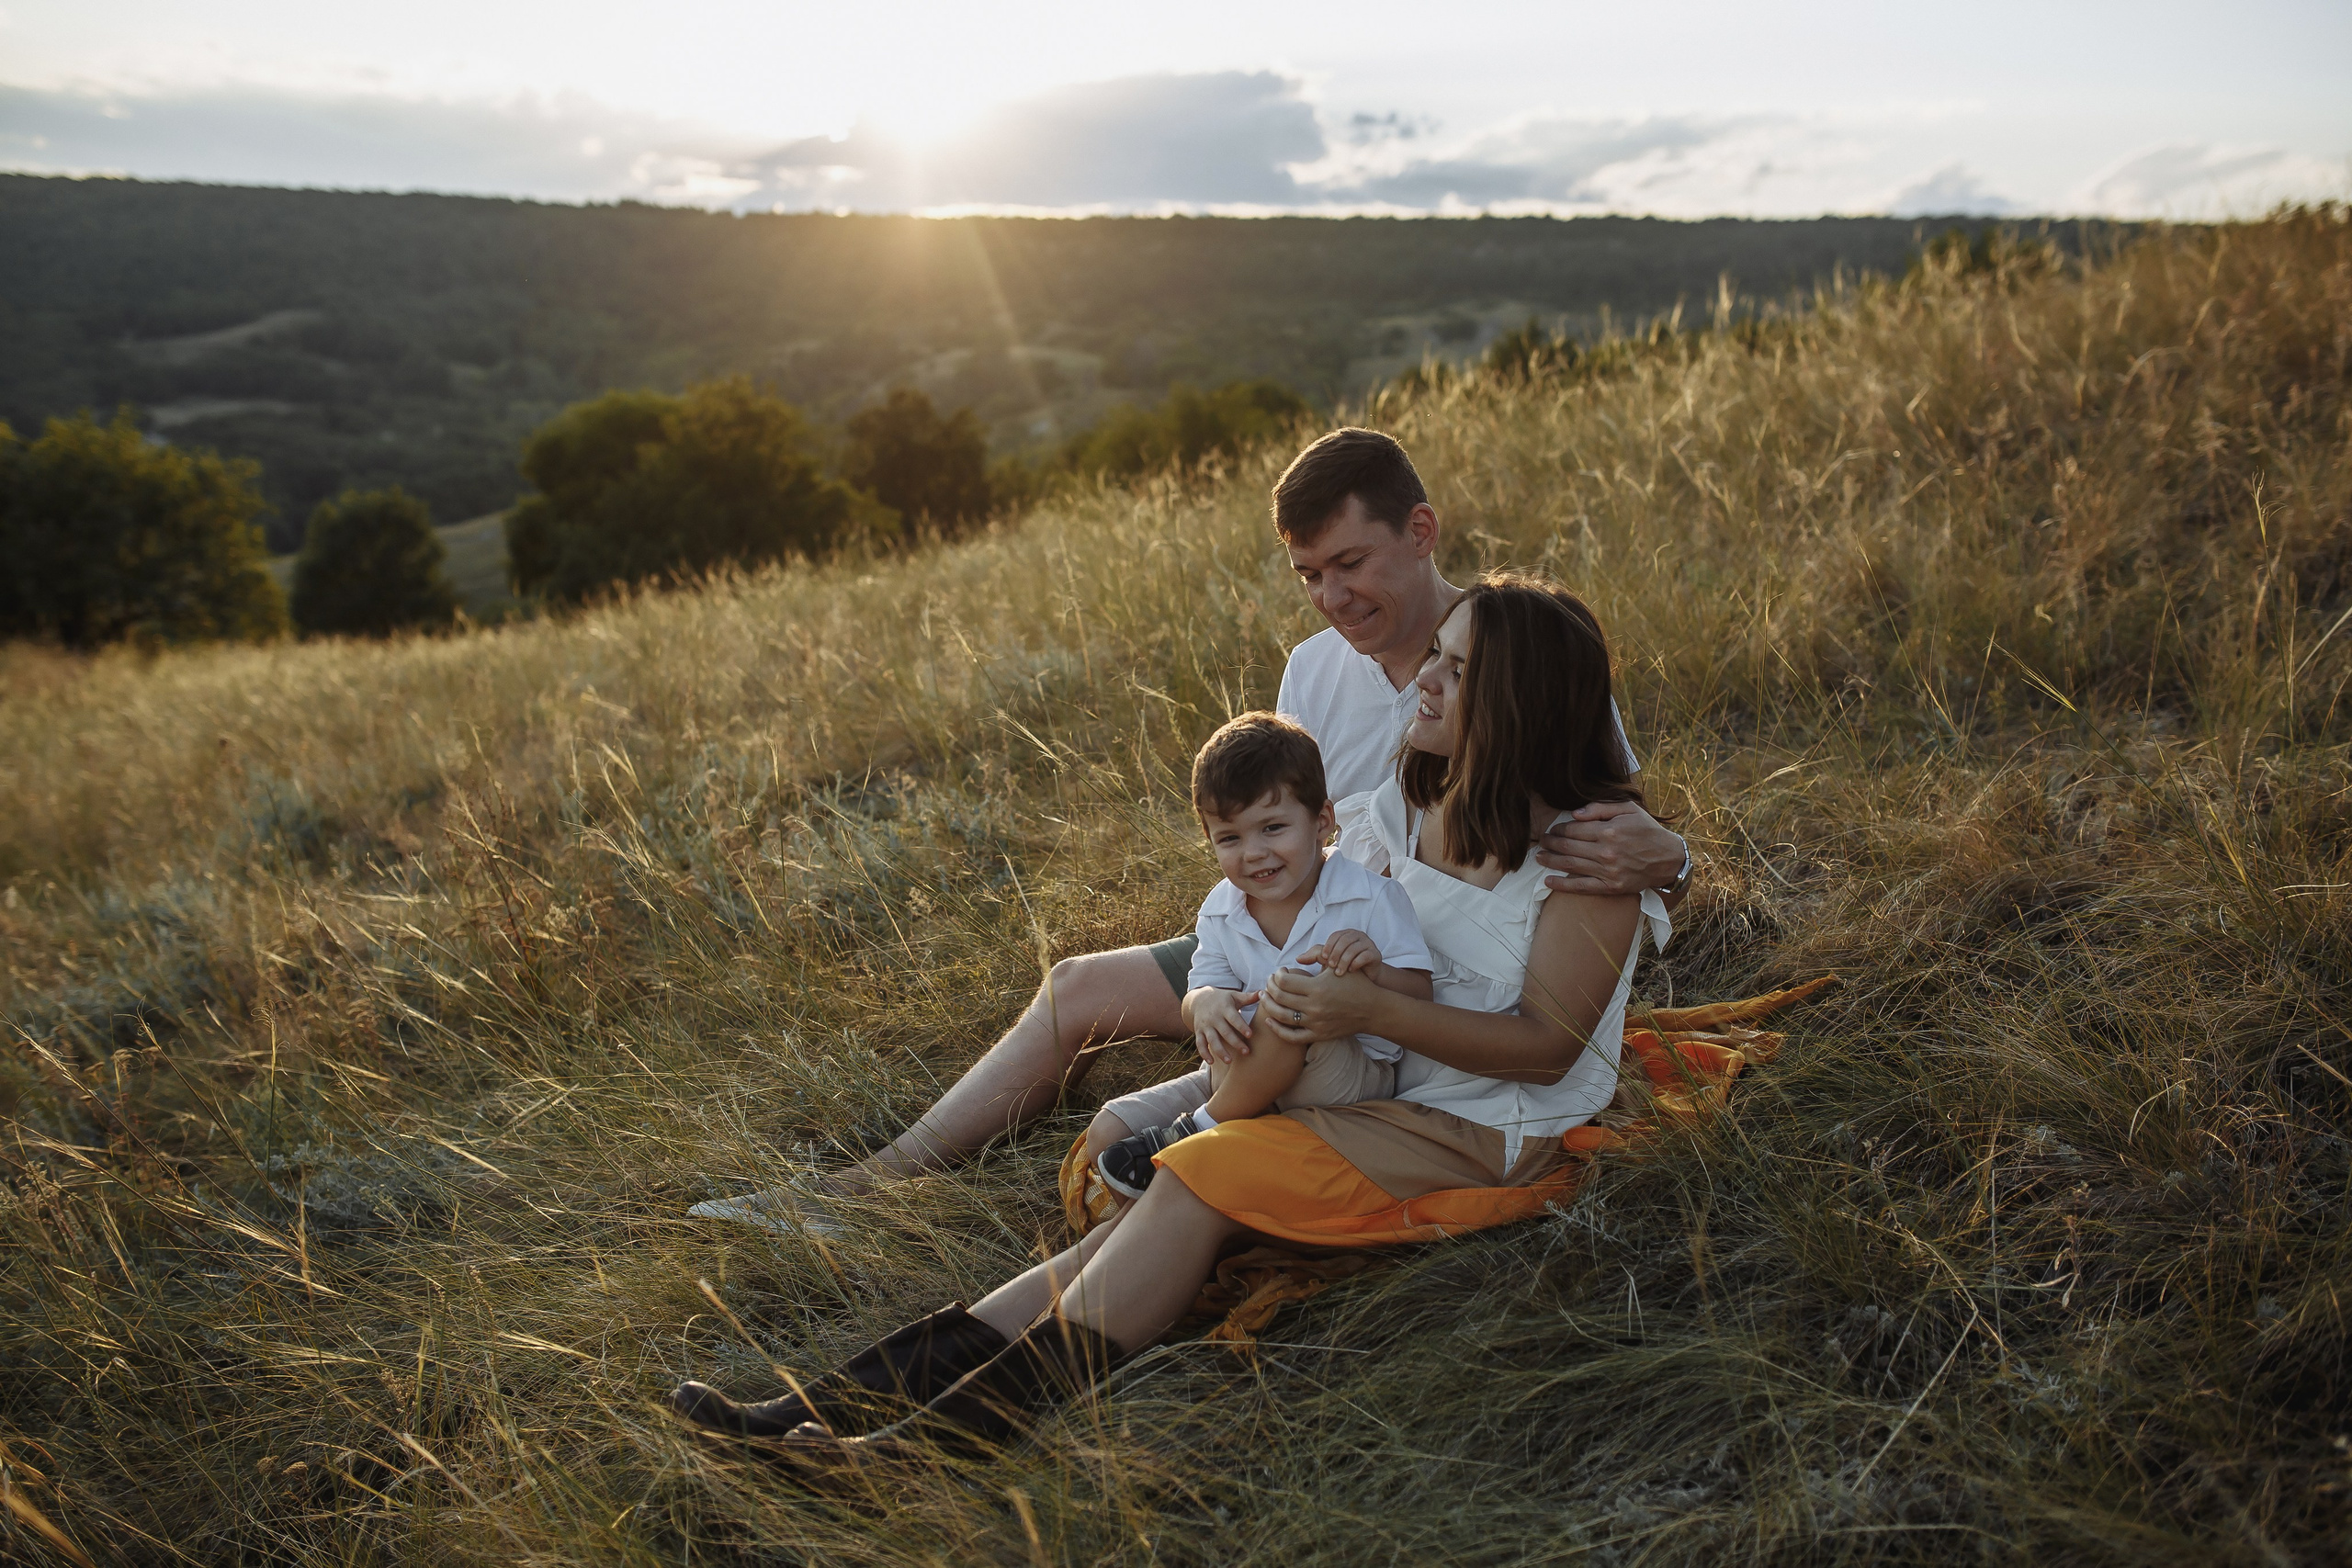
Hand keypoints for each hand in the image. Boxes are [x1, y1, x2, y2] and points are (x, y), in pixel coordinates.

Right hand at [1188, 988, 1256, 1063]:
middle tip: (1246, 1052)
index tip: (1250, 1035)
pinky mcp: (1199, 1032)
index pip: (1234, 1018)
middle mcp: (1214, 1017)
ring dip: (1220, 1051)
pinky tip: (1211, 1062)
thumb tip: (1264, 993)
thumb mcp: (1234, 996)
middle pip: (1225, 1032)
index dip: (1241, 1026)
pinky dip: (1204, 1053)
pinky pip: (1200, 1044)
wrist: (1199, 999)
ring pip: (1212, 1040)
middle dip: (1235, 1043)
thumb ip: (1248, 997)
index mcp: (1224, 1008)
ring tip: (1229, 1061)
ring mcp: (1205, 1026)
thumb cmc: (1222, 999)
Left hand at [1260, 965, 1385, 1045]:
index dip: (1277, 974)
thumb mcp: (1339, 965)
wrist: (1372, 1009)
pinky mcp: (1318, 1035)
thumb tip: (1297, 958)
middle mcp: (1314, 1006)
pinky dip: (1277, 1029)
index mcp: (1318, 987)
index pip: (1284, 981)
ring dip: (1269, 1005)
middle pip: (1280, 997)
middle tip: (1269, 982)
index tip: (1280, 971)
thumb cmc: (1355, 984)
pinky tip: (1269, 1019)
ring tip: (1265, 997)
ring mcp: (1315, 1022)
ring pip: (1281, 1016)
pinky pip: (1291, 1036)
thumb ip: (1318, 954)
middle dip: (1270, 987)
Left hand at [1297, 928, 1381, 975]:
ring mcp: (1368, 944)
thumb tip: (1298, 958)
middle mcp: (1358, 936)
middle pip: (1345, 940)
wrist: (1366, 981)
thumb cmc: (1345, 969)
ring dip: (1345, 960)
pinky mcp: (1376, 954)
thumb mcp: (1329, 961)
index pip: (1335, 936)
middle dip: (1336, 953)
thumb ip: (1315, 956)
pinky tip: (1351, 971)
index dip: (1329, 947)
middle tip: (1330, 966)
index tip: (1323, 959)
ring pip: (1355, 947)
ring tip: (1339, 972)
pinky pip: (1366, 955)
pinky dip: (1357, 963)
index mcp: (1346, 934)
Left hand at [1534, 800, 1684, 896]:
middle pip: (1568, 847)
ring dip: (1550, 861)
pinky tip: (1548, 881)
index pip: (1573, 829)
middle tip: (1541, 842)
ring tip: (1538, 857)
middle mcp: (1606, 851)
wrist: (1668, 858)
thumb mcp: (1629, 809)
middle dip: (1550, 843)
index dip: (1558, 829)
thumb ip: (1601, 808)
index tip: (1552, 829)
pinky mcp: (1611, 887)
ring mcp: (1608, 871)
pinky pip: (1582, 887)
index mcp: (1609, 830)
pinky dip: (1562, 885)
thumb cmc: (1647, 830)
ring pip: (1570, 865)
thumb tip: (1575, 814)